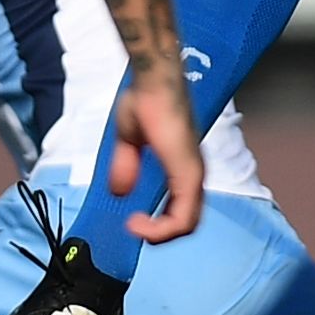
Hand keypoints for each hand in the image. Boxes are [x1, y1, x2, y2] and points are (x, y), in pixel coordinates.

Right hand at [105, 65, 210, 245]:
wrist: (153, 80)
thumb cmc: (144, 99)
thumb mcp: (129, 141)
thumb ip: (126, 167)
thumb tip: (120, 192)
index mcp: (182, 166)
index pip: (181, 209)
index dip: (158, 223)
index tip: (132, 220)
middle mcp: (194, 173)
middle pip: (187, 222)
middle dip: (158, 233)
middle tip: (134, 226)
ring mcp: (194, 173)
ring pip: (187, 224)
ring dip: (158, 234)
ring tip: (135, 226)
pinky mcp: (188, 171)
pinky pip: (183, 216)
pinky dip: (161, 229)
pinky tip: (139, 223)